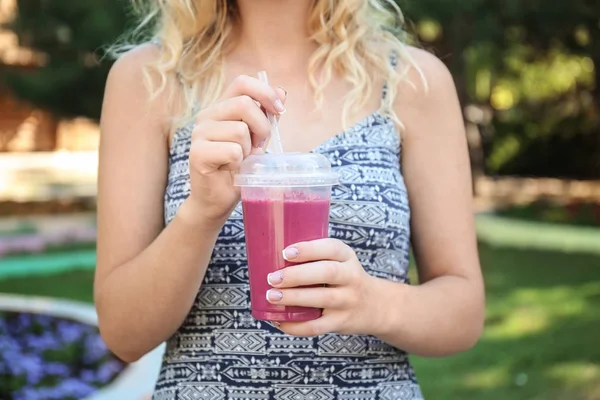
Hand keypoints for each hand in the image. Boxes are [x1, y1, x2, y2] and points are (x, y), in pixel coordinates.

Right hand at [187, 75, 285, 223]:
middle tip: (259, 146)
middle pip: (244, 104)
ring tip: (242, 160)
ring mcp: (199, 134)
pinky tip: (230, 169)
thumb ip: (266, 116)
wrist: (217, 199)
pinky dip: (239, 163)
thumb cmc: (237, 168)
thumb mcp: (256, 139)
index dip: (264, 92)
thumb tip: (281, 92)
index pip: (242, 83)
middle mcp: (206, 117)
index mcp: (220, 108)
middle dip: (262, 127)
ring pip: (240, 130)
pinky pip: (233, 150)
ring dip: (249, 149)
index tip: (279, 110)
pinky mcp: (198, 153)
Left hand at [265, 238, 383, 336]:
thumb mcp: (341, 261)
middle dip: (297, 275)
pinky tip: (279, 320)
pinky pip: (317, 326)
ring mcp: (348, 301)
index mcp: (347, 257)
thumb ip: (316, 257)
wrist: (376, 305)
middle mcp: (351, 277)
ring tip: (271, 296)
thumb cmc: (345, 278)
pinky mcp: (341, 322)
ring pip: (321, 299)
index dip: (308, 250)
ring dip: (294, 298)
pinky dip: (296, 326)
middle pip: (326, 273)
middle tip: (272, 278)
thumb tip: (270, 254)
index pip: (331, 248)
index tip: (286, 252)